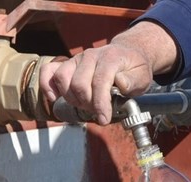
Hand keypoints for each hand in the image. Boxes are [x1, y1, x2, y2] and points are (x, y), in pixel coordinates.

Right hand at [39, 21, 177, 124]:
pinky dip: (47, 86)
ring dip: (72, 99)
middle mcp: (90, 56)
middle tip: (98, 111)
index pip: (99, 82)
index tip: (104, 119)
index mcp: (110, 58)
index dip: (100, 104)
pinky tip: (54, 98)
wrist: (127, 54)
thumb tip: (120, 82)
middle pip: (79, 85)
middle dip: (88, 104)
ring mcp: (76, 59)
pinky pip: (48, 71)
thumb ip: (133, 81)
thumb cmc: (133, 68)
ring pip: (63, 80)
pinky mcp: (67, 64)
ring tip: (86, 104)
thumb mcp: (143, 76)